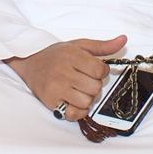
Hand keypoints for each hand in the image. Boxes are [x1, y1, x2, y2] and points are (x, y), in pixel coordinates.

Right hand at [6, 36, 126, 116]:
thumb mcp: (78, 45)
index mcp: (72, 55)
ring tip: (77, 90)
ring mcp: (56, 88)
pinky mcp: (51, 102)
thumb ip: (102, 46)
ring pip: (87, 101)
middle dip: (93, 85)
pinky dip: (78, 110)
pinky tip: (73, 101)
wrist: (29, 64)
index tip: (92, 70)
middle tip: (83, 80)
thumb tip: (124, 39)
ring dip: (86, 98)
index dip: (101, 72)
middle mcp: (64, 71)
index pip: (101, 71)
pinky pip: (74, 114)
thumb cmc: (56, 55)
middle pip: (95, 88)